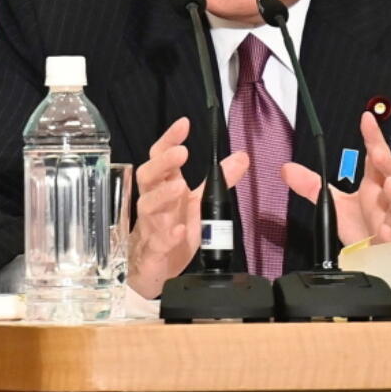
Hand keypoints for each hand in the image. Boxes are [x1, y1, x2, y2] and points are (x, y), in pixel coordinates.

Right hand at [126, 117, 249, 297]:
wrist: (154, 267)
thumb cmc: (173, 228)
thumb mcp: (201, 202)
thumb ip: (219, 180)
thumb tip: (242, 156)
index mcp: (165, 186)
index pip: (160, 157)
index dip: (169, 139)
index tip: (184, 123)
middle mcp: (154, 201)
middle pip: (148, 176)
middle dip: (162, 163)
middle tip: (181, 153)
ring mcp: (152, 225)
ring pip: (148, 206)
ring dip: (163, 195)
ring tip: (179, 186)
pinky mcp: (154, 249)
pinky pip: (157, 241)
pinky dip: (167, 235)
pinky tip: (178, 231)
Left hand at [282, 110, 390, 245]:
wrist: (383, 254)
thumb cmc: (365, 225)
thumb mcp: (335, 204)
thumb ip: (313, 186)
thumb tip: (287, 169)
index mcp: (375, 184)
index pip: (376, 155)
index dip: (373, 137)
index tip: (366, 119)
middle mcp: (387, 199)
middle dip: (388, 163)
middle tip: (377, 152)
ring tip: (389, 184)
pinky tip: (386, 230)